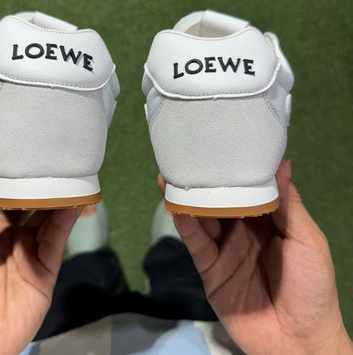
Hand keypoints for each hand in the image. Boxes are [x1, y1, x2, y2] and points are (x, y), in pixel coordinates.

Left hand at [0, 172, 78, 354]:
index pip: (8, 200)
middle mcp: (14, 239)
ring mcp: (31, 254)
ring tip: (70, 179)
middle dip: (44, 188)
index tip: (26, 160)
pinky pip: (58, 241)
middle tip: (54, 166)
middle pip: (34, 207)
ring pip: (50, 221)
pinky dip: (67, 222)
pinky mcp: (46, 270)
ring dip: (60, 201)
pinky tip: (73, 205)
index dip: (17, 182)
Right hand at [160, 160, 351, 353]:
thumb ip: (289, 204)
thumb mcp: (307, 240)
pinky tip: (177, 208)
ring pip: (202, 218)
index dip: (234, 169)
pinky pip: (196, 244)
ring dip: (187, 199)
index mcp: (267, 220)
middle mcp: (242, 230)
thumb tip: (281, 162)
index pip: (247, 188)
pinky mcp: (210, 270)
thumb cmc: (311, 286)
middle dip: (204, 181)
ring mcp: (224, 249)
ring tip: (170, 176)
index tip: (219, 146)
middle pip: (219, 201)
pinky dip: (186, 226)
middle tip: (185, 157)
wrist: (299, 342)